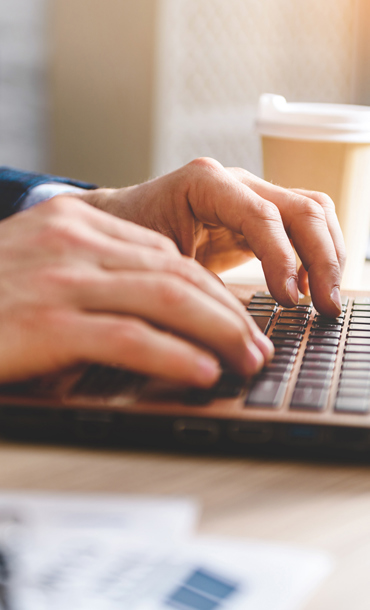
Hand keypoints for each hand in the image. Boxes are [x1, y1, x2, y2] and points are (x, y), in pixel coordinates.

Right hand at [0, 197, 272, 384]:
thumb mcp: (42, 271)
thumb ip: (96, 276)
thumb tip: (160, 314)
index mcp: (72, 222)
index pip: (164, 253)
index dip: (211, 289)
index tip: (238, 318)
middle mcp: (70, 239)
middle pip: (175, 271)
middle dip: (227, 312)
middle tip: (257, 344)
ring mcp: (58, 278)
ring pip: (164, 297)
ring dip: (217, 333)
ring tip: (247, 360)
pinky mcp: (45, 321)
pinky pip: (129, 336)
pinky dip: (173, 356)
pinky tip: (202, 372)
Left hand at [79, 158, 345, 316]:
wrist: (118, 224)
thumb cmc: (127, 241)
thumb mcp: (153, 265)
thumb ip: (193, 289)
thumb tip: (232, 332)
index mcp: (204, 183)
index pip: (261, 215)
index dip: (282, 258)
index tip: (289, 300)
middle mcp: (235, 182)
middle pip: (302, 208)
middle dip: (322, 258)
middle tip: (326, 307)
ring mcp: (250, 195)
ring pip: (312, 212)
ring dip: (329, 255)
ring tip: (327, 301)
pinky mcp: (257, 217)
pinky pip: (302, 226)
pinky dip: (316, 254)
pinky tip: (311, 288)